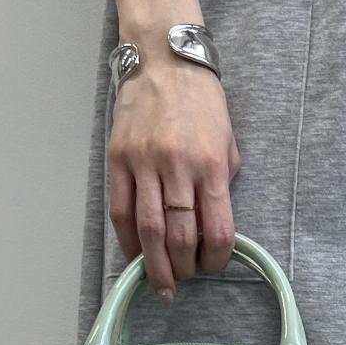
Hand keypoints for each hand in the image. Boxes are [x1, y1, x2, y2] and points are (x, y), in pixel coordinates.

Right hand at [106, 55, 240, 298]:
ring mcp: (144, 163)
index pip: (218, 228)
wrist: (164, 60)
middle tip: (184, 282)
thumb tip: (212, 224)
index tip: (212, 266)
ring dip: (155, 264)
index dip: (216, 258)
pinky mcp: (118, 159)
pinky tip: (135, 255)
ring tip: (161, 284)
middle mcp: (178, 167)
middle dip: (184, 268)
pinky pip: (120, 210)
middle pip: (180, 236)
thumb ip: (222, 181)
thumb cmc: (201, 101)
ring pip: (149, 229)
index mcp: (211, 165)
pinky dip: (127, 240)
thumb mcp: (227, 141)